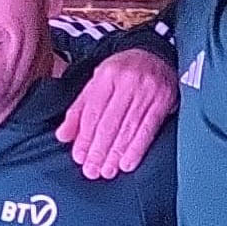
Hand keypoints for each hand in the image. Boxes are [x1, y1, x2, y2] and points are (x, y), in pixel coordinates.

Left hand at [57, 49, 177, 178]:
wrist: (157, 55)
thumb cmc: (123, 72)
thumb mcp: (97, 82)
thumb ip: (79, 109)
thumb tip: (63, 136)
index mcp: (107, 75)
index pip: (92, 111)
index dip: (84, 137)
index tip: (79, 157)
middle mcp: (127, 82)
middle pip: (109, 122)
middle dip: (98, 150)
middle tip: (91, 170)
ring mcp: (147, 91)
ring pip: (128, 128)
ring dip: (116, 154)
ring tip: (107, 171)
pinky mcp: (163, 101)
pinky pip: (148, 129)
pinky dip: (136, 149)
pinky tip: (127, 163)